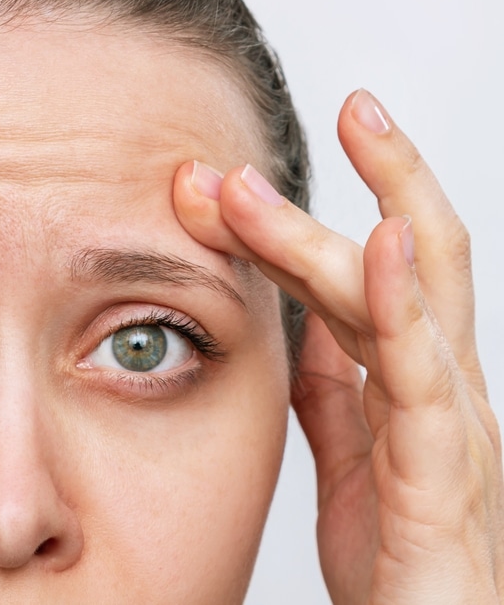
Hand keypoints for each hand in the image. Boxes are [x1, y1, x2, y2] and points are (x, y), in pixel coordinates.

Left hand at [173, 90, 503, 603]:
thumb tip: (302, 319)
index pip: (362, 273)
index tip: (236, 173)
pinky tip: (378, 242)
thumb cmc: (398, 558)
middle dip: (358, 182)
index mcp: (410, 381)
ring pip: (403, 298)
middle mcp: (441, 390)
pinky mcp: (443, 480)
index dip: (303, 217)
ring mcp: (451, 427)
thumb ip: (333, 387)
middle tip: (289, 130)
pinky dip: (401, 304)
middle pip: (404, 259)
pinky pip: (424, 379)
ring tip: (292, 164)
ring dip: (333, 225)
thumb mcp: (347, 454)